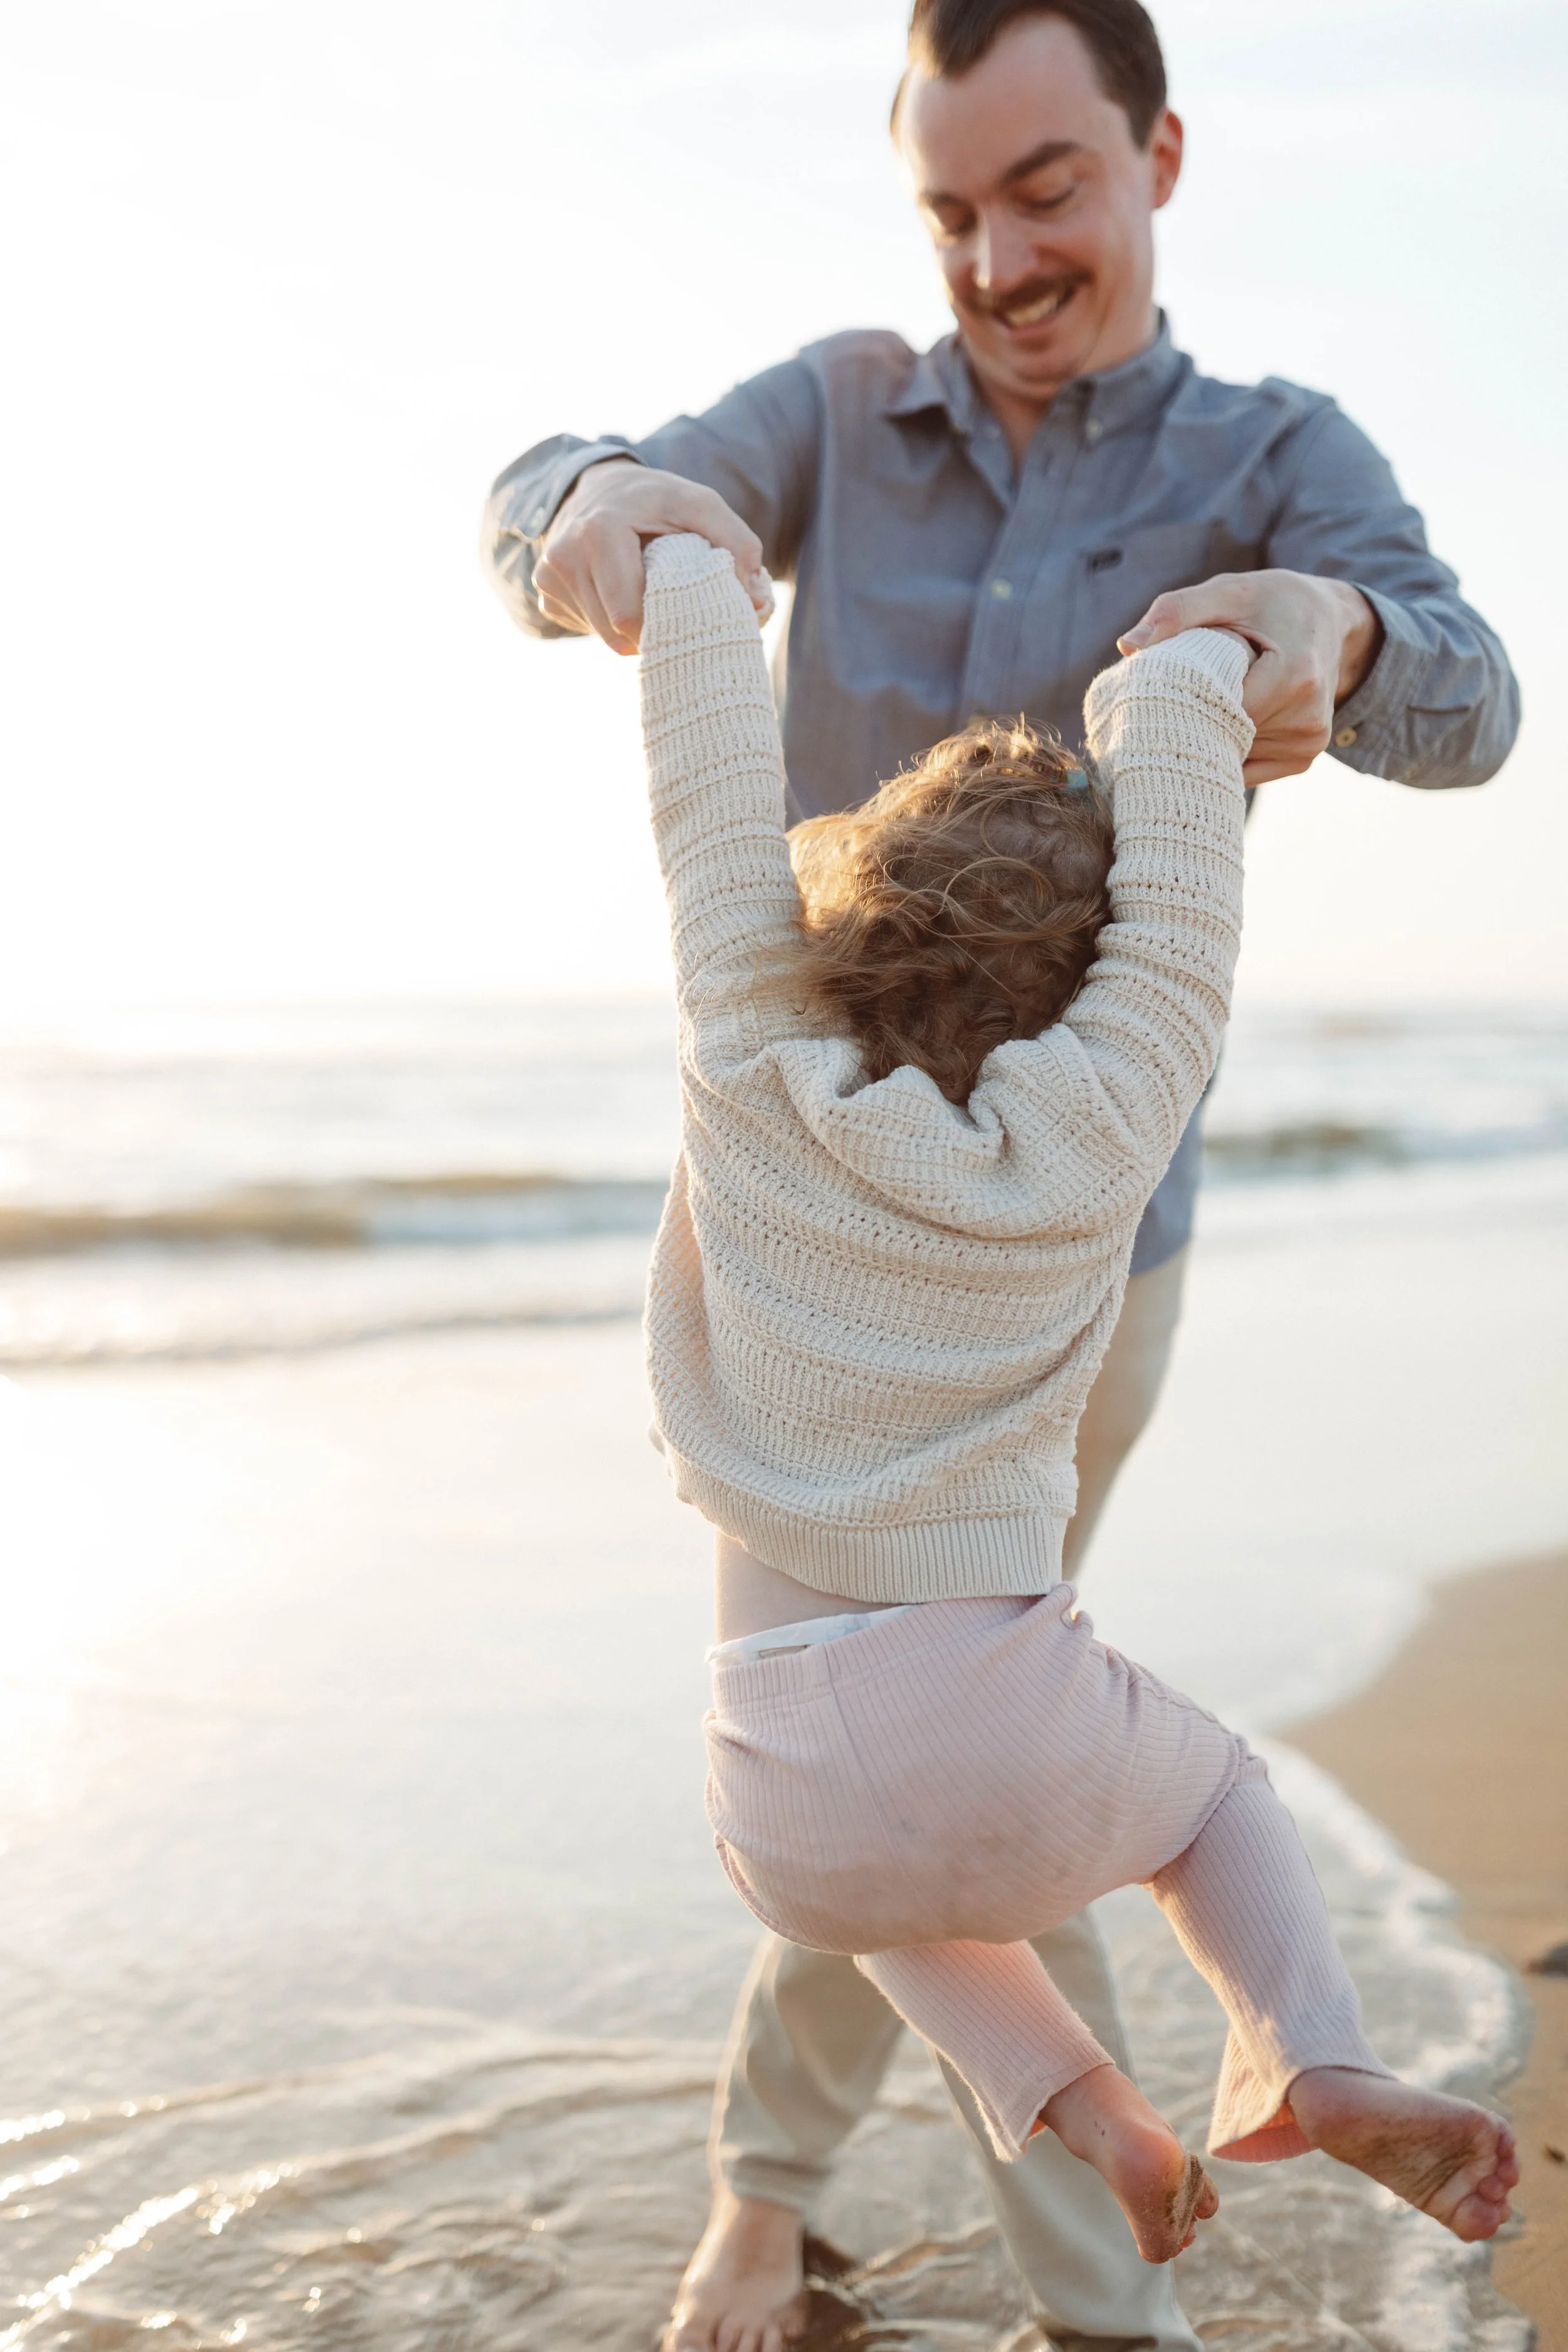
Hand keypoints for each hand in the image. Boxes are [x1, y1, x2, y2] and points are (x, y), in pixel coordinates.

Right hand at [533, 461, 771, 654]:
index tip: (687, 613)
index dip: (664, 625)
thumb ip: (736, 544)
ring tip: (644, 591)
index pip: (630, 616)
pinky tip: (618, 589)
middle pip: (615, 633)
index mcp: (599, 532)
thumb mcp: (699, 504)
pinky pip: (586, 626)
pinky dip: (610, 619)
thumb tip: (755, 602)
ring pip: (602, 636)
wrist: (598, 483)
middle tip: (671, 608)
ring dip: (630, 626)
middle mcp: (563, 556)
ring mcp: (548, 577)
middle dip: (649, 630)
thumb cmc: (655, 499)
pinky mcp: (545, 592)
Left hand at [1117, 570, 1381, 785]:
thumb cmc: (1274, 602)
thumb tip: (1127, 645)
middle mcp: (1308, 717)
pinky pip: (1247, 768)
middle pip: (1225, 737)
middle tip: (1175, 697)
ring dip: (1212, 736)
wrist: (1331, 620)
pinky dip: (1230, 749)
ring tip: (1212, 700)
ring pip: (1233, 756)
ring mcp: (1309, 742)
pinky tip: (1227, 721)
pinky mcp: (1304, 757)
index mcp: (1294, 675)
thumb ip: (1177, 611)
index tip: (1158, 694)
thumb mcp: (1229, 592)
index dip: (1183, 704)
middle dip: (1195, 721)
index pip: (1219, 711)